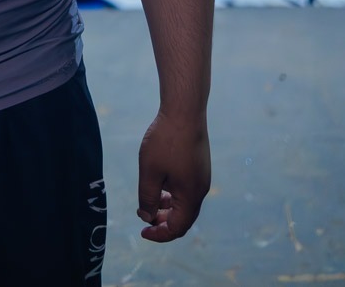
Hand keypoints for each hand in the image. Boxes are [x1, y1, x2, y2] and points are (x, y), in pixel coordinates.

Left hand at [136, 110, 210, 242]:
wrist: (184, 109)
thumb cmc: (165, 140)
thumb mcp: (150, 172)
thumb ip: (148, 198)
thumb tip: (146, 217)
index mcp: (191, 196)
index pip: (177, 228)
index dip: (159, 234)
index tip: (142, 231)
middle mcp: (201, 189)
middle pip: (183, 218)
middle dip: (163, 222)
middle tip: (144, 218)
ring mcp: (202, 176)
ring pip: (185, 202)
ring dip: (168, 207)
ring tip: (150, 202)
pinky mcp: (199, 165)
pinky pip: (187, 189)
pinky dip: (173, 194)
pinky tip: (160, 183)